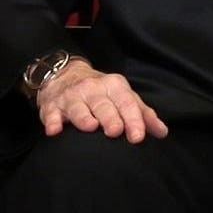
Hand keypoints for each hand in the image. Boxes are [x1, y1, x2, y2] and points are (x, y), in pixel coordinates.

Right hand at [35, 61, 165, 141]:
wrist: (64, 75)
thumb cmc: (101, 92)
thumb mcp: (123, 96)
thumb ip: (143, 114)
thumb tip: (162, 132)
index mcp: (115, 86)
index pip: (127, 103)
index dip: (134, 120)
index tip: (138, 137)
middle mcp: (93, 89)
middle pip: (103, 105)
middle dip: (110, 118)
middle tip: (116, 132)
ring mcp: (71, 96)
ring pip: (78, 107)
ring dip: (83, 117)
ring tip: (90, 127)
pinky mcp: (51, 106)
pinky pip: (51, 114)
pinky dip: (52, 122)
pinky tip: (54, 131)